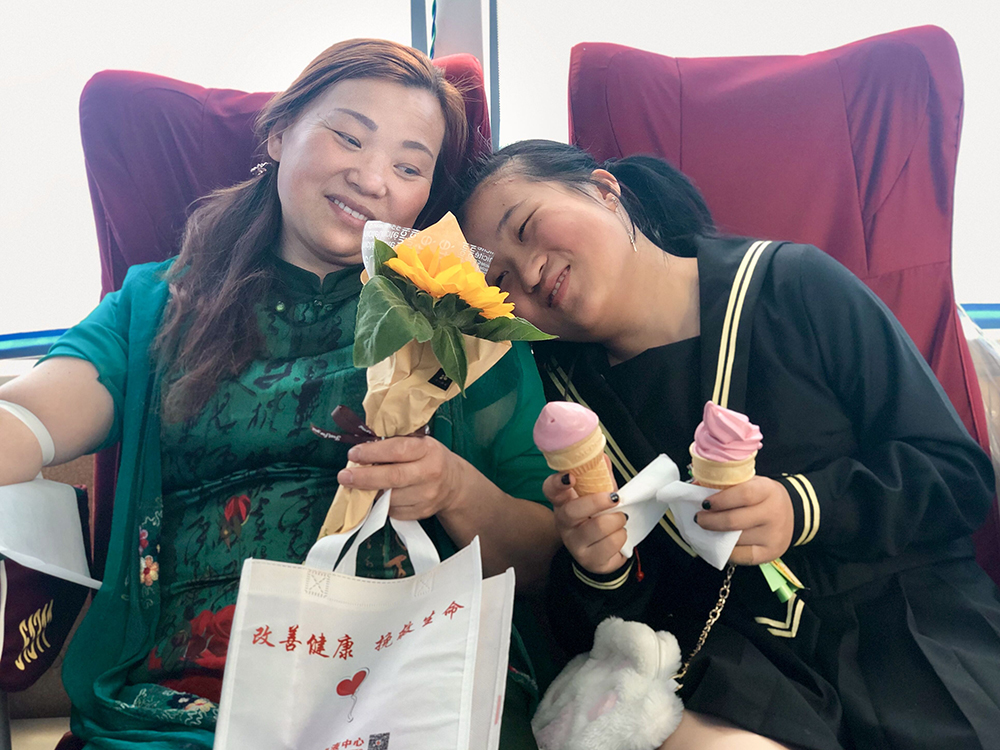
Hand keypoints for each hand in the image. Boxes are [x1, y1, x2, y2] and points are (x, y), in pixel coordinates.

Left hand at [337, 436, 468, 520]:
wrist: (454, 484)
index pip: (397, 450)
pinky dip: (381, 504)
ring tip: (358, 486)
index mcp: (427, 450)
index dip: (373, 452)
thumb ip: (394, 444)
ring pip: (390, 498)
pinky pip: (394, 511)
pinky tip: (378, 496)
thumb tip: (361, 450)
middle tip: (344, 477)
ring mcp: (427, 495)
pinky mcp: (422, 512)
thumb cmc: (429, 458)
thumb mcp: (419, 443)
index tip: (353, 454)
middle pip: (393, 477)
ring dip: (370, 493)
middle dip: (364, 477)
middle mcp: (430, 473)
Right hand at [544, 466, 626, 575]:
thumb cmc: (599, 518)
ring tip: (620, 519)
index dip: (557, 483)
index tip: (570, 477)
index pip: (550, 490)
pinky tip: (618, 535)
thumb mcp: (599, 496)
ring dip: (617, 520)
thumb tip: (602, 457)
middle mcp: (564, 523)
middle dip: (597, 502)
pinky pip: (611, 543)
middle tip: (614, 498)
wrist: (603, 553)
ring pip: (598, 527)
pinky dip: (622, 536)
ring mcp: (574, 543)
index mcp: (564, 502)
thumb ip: (600, 478)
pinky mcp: (589, 560)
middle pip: (572, 511)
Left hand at [694, 476, 793, 564]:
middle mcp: (773, 513)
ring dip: (715, 536)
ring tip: (706, 530)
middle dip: (710, 521)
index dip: (720, 500)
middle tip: (698, 518)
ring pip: (735, 540)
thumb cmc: (762, 496)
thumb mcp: (750, 483)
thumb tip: (694, 487)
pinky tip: (718, 543)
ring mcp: (773, 536)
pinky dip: (725, 551)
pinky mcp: (770, 553)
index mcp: (768, 490)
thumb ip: (726, 484)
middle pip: (734, 521)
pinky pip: (740, 556)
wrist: (793, 513)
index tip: (704, 503)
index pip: (743, 495)